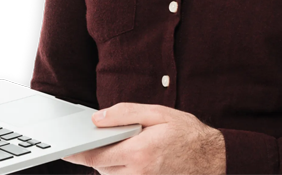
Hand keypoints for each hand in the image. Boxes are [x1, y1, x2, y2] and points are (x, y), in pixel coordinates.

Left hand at [62, 103, 225, 174]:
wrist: (215, 160)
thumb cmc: (188, 134)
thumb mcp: (157, 113)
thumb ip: (124, 114)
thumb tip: (97, 119)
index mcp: (138, 152)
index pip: (95, 156)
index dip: (77, 152)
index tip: (66, 148)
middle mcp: (139, 174)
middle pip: (101, 168)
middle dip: (100, 154)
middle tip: (112, 140)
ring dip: (113, 164)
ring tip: (132, 149)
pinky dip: (124, 173)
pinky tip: (138, 161)